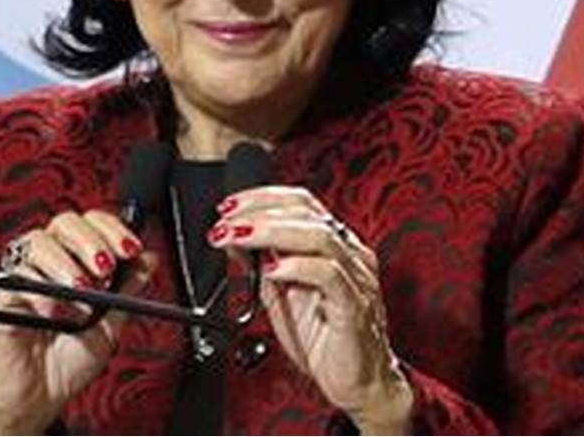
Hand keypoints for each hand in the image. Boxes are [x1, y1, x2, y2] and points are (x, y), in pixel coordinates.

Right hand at [0, 210, 155, 434]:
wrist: (40, 396)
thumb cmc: (69, 362)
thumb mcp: (110, 325)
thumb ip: (127, 290)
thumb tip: (149, 259)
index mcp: (77, 261)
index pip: (93, 224)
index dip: (112, 228)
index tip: (131, 249)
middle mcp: (50, 262)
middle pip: (66, 222)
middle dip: (91, 241)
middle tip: (105, 269)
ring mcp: (26, 276)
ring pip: (39, 242)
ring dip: (65, 263)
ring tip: (82, 291)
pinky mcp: (2, 295)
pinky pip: (16, 277)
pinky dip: (39, 291)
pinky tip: (53, 311)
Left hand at [209, 187, 413, 434]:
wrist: (358, 385)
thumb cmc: (325, 342)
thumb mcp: (281, 296)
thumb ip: (263, 265)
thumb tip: (234, 237)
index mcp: (335, 247)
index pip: (301, 202)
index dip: (263, 197)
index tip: (229, 206)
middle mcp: (350, 255)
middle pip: (307, 211)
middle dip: (259, 212)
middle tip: (225, 223)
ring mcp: (356, 279)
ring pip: (318, 235)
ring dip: (270, 231)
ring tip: (239, 236)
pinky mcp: (355, 307)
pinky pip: (329, 275)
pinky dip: (296, 266)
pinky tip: (271, 268)